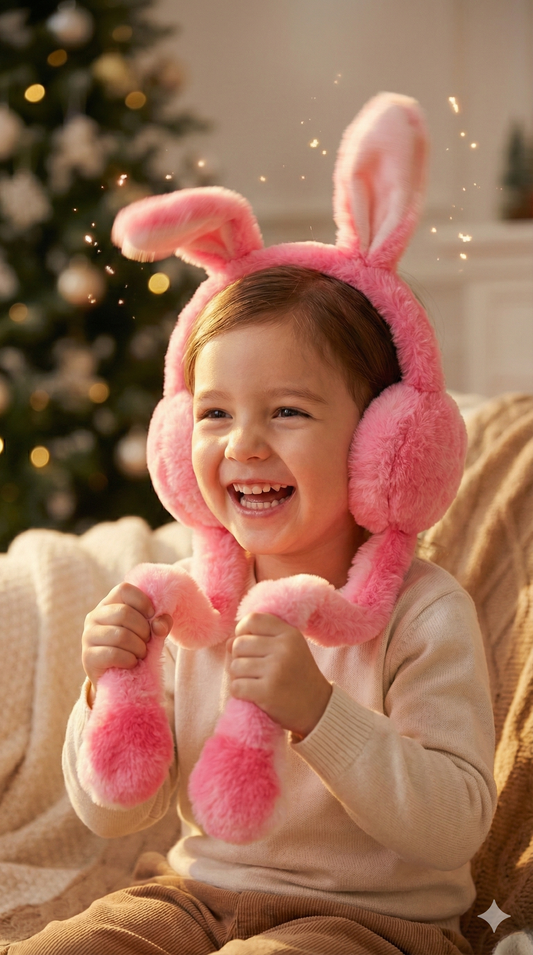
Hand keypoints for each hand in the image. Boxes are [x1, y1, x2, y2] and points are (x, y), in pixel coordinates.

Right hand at [82, 582, 172, 706]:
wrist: (117, 676)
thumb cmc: (134, 647)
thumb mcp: (150, 632)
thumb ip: (160, 624)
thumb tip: (160, 624)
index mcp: (109, 603)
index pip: (124, 589)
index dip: (143, 601)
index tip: (152, 616)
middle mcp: (94, 616)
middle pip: (124, 613)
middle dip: (143, 630)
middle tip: (147, 641)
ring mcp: (88, 636)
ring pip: (120, 635)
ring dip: (138, 647)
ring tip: (141, 653)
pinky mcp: (87, 656)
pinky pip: (113, 654)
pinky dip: (129, 660)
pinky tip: (132, 663)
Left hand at [226, 613, 331, 738]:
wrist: (317, 707)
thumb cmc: (296, 675)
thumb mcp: (287, 648)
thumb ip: (260, 639)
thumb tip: (229, 642)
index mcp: (290, 634)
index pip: (253, 619)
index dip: (242, 631)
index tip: (248, 645)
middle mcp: (284, 648)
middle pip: (239, 644)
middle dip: (239, 658)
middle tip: (253, 670)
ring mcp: (276, 670)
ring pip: (235, 666)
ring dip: (239, 677)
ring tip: (254, 682)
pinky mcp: (267, 691)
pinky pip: (236, 686)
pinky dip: (239, 692)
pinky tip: (253, 694)